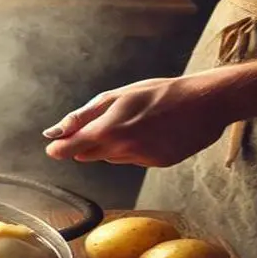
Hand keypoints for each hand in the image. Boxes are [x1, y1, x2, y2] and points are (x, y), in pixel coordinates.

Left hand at [42, 72, 232, 167]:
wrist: (204, 103)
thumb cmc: (158, 93)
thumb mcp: (115, 97)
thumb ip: (81, 117)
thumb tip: (53, 133)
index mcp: (106, 130)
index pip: (68, 150)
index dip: (59, 148)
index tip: (54, 146)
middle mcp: (121, 149)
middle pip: (87, 155)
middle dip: (88, 142)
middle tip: (107, 121)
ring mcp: (140, 159)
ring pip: (111, 157)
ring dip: (113, 144)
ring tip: (136, 122)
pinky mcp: (157, 164)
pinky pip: (134, 159)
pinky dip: (135, 149)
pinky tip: (152, 132)